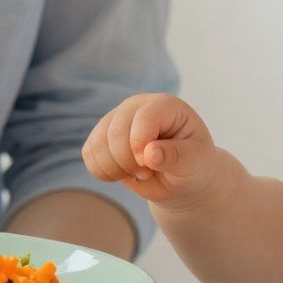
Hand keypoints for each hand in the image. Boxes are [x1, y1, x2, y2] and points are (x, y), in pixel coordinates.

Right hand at [82, 94, 225, 204]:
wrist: (180, 177)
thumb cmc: (193, 165)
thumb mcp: (194, 162)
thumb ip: (175, 156)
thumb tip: (149, 154)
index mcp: (165, 106)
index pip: (144, 117)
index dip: (140, 144)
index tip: (148, 165)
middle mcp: (137, 106)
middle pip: (116, 132)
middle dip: (128, 162)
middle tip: (147, 173)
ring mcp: (116, 119)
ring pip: (98, 143)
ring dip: (114, 168)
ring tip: (136, 174)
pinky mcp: (102, 136)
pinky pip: (89, 153)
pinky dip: (102, 171)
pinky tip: (122, 174)